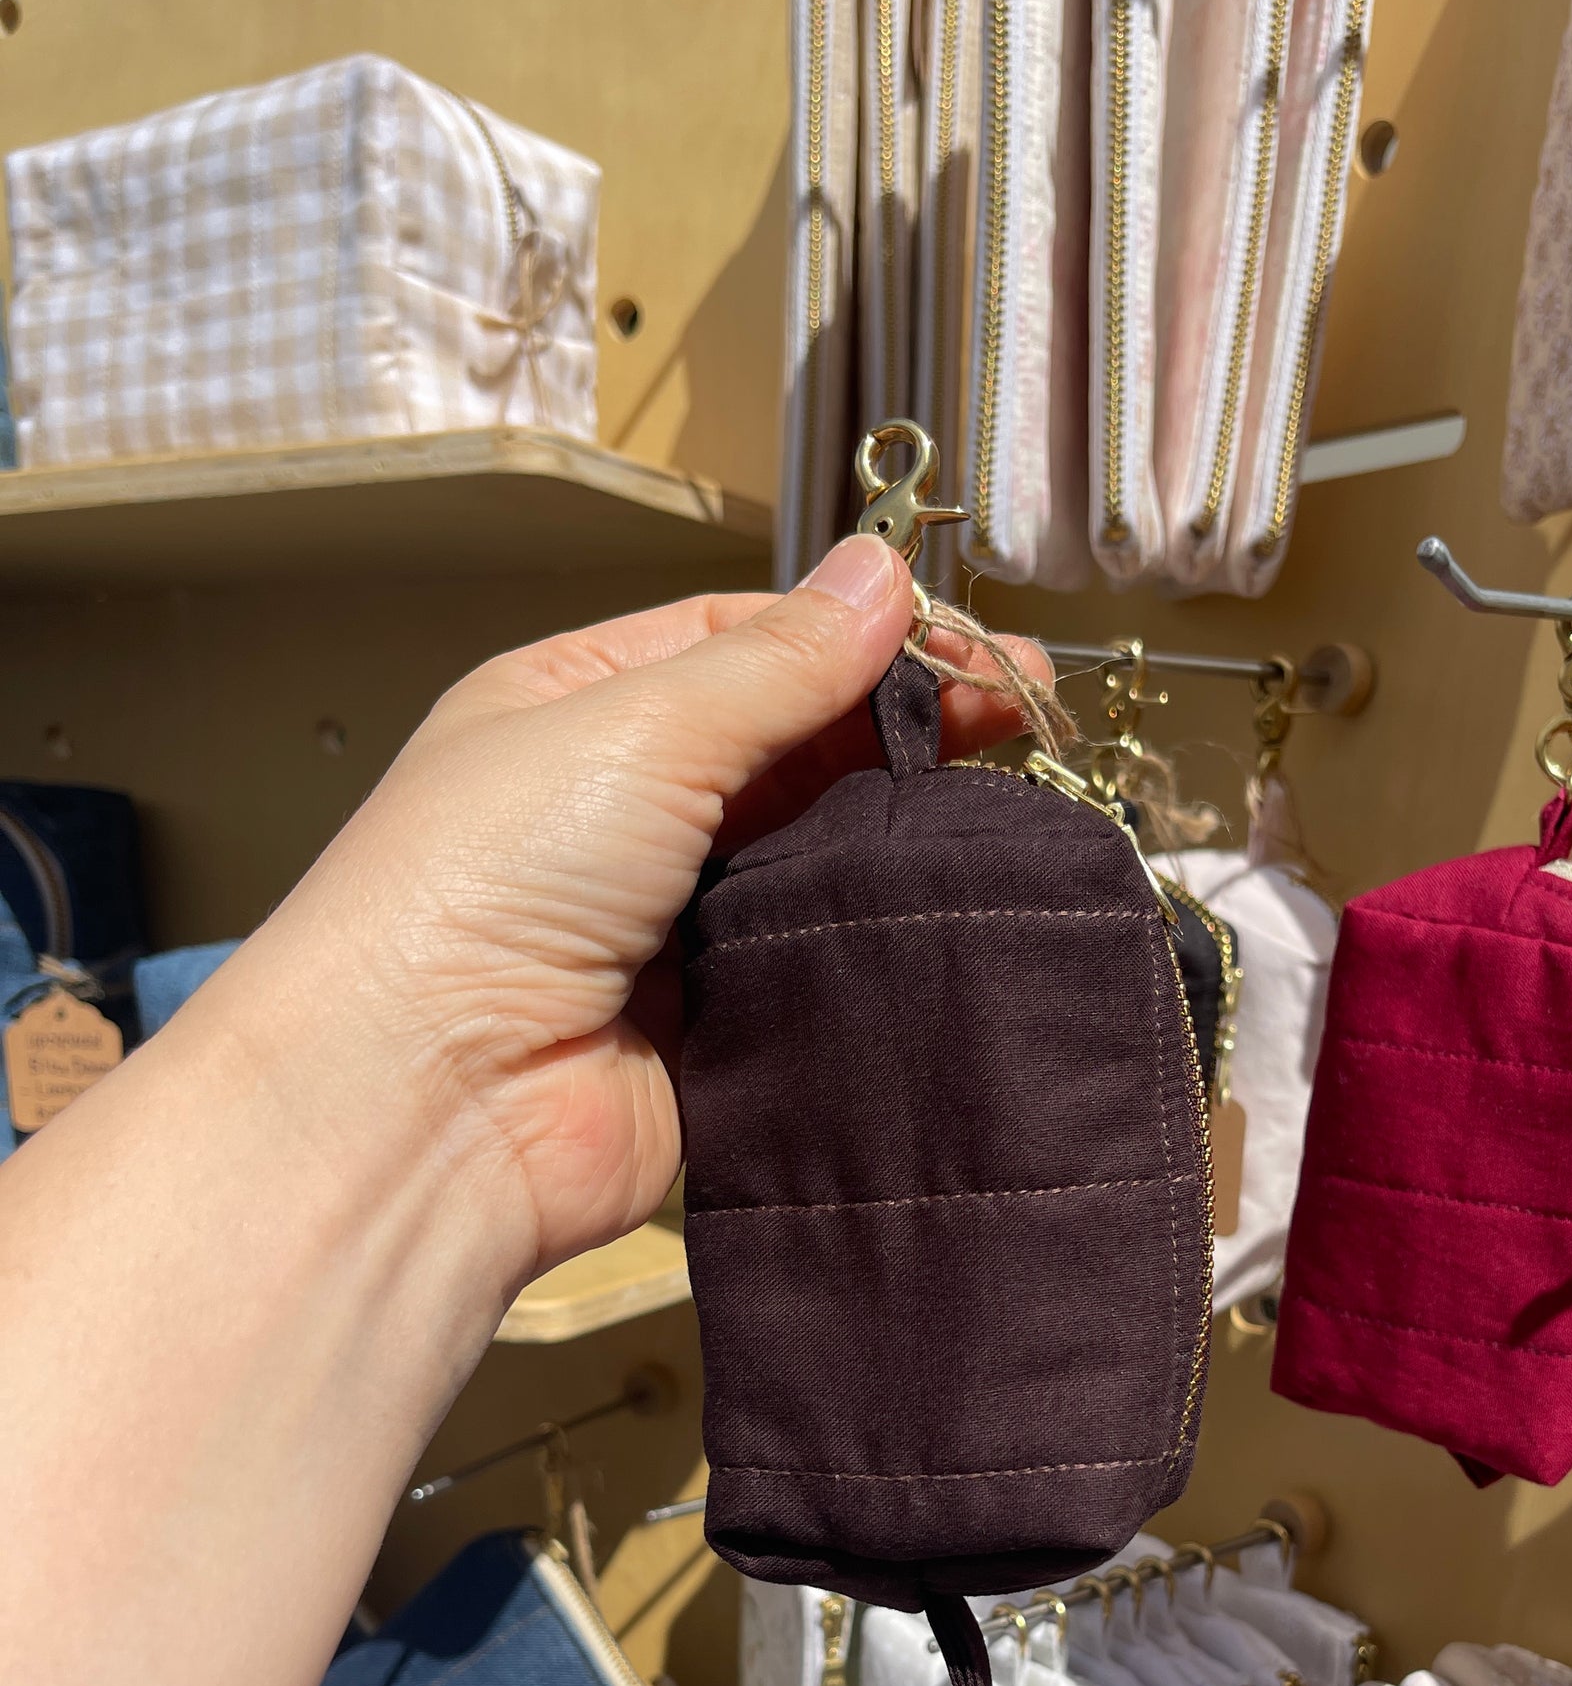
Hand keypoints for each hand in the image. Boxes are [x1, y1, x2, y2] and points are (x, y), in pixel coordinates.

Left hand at [229, 536, 1038, 1281]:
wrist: (429, 1109)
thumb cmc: (472, 892)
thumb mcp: (634, 726)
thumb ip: (776, 663)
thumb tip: (880, 575)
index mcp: (576, 710)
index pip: (745, 641)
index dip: (862, 636)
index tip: (974, 645)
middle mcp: (623, 815)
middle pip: (796, 750)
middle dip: (906, 728)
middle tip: (1028, 716)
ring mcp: (672, 928)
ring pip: (819, 861)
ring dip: (904, 835)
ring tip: (1014, 803)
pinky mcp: (718, 1031)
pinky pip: (821, 970)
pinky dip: (881, 944)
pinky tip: (957, 910)